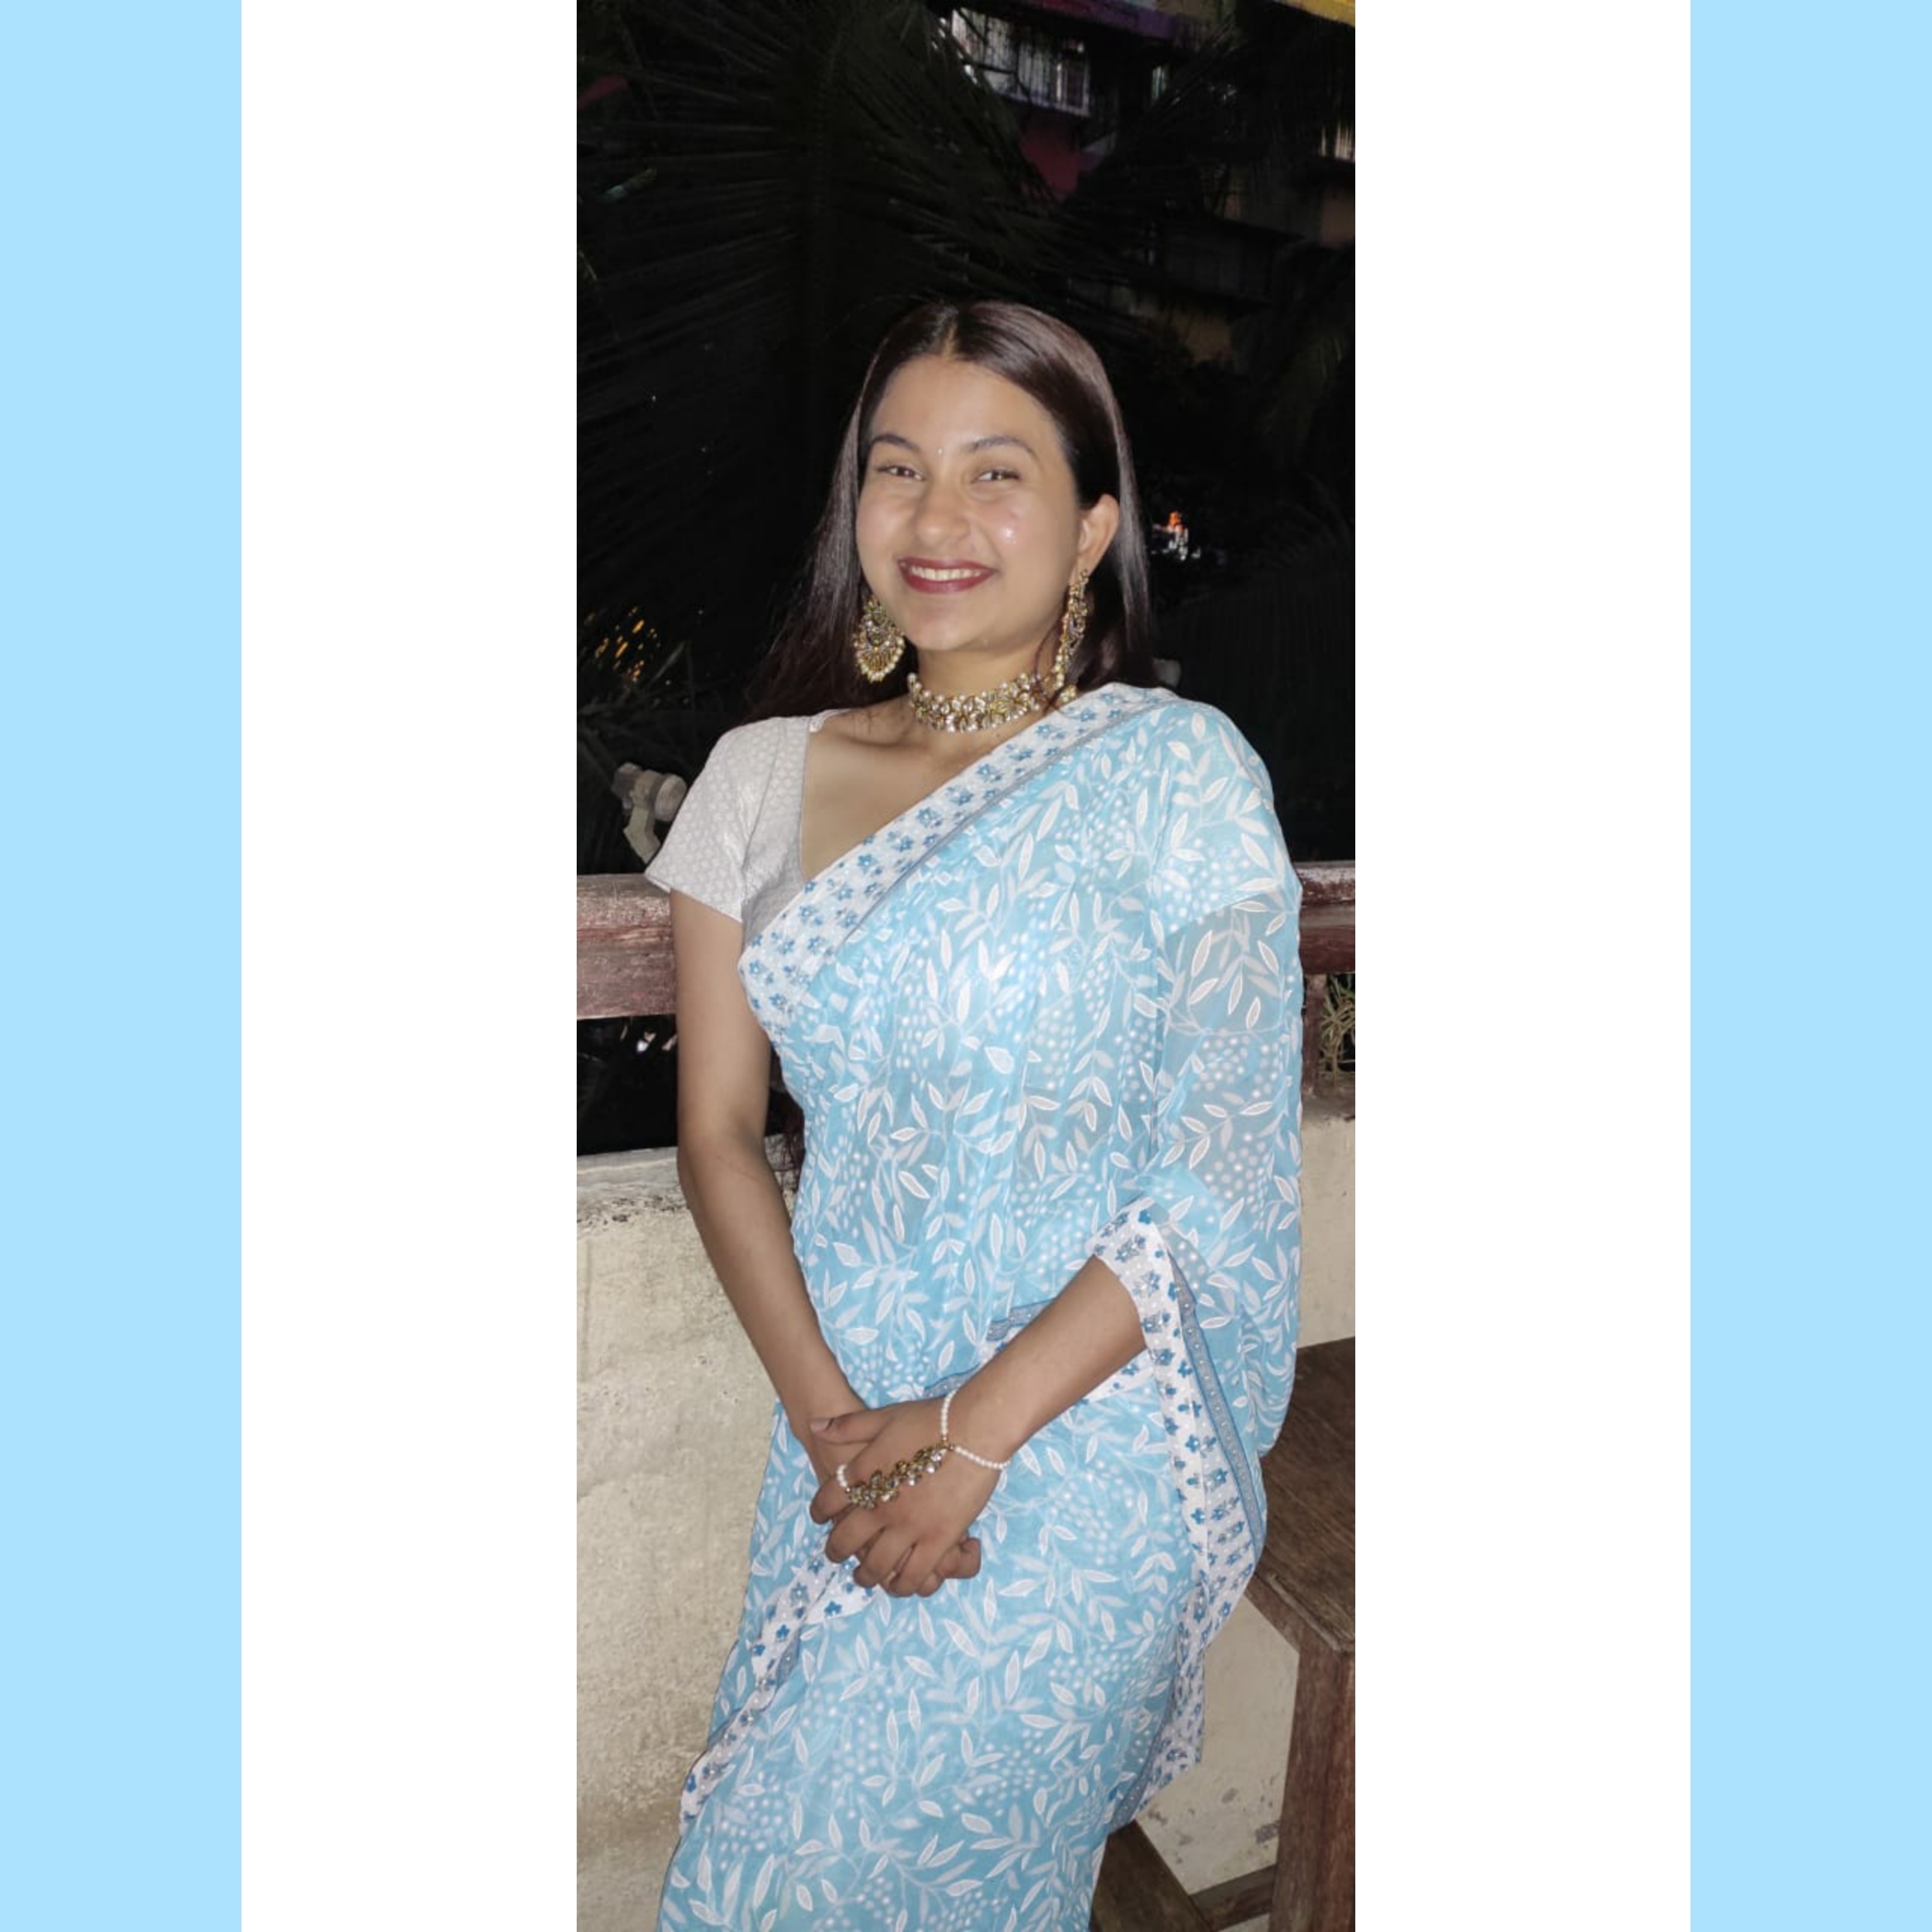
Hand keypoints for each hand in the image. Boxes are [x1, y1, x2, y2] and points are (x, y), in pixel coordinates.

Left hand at [808, 1401, 998, 1597]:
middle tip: (837, 1554)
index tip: (820, 1517)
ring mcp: (909, 1527)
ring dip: (865, 1574)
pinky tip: (899, 1583)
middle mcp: (880, 1507)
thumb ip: (847, 1425)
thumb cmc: (930, 1419)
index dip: (819, 1511)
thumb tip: (813, 1426)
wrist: (975, 1429)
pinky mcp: (938, 1541)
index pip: (826, 1501)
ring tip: (865, 1576)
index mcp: (863, 1476)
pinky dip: (902, 1585)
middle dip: (836, 1551)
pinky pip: (913, 1576)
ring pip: (876, 1567)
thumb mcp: (884, 1417)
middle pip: (844, 1541)